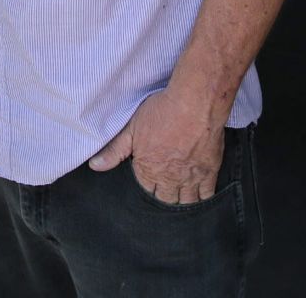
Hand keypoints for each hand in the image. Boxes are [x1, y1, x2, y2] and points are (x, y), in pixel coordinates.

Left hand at [88, 89, 225, 204]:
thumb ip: (114, 151)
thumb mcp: (132, 128)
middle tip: (166, 190)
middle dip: (164, 196)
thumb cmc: (162, 112)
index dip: (147, 185)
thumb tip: (94, 166)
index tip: (149, 180)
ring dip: (182, 200)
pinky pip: (207, 194)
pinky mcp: (210, 171)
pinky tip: (200, 195)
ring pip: (187, 201)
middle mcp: (170, 178)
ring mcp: (191, 177)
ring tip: (181, 197)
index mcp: (149, 170)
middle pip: (166, 199)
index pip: (146, 189)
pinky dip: (202, 197)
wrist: (194, 104)